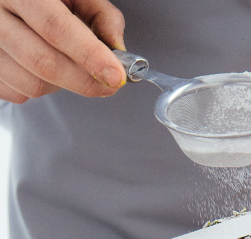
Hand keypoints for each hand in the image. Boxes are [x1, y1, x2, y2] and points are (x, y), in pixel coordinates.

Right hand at [0, 0, 125, 103]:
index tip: (115, 75)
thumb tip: (118, 51)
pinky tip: (44, 69)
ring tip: (69, 65)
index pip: (56, 27)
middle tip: (109, 84)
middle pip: (44, 62)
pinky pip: (19, 94)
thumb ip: (101, 16)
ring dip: (62, 86)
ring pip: (32, 84)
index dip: (90, 55)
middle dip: (85, 82)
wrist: (8, 2)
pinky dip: (41, 89)